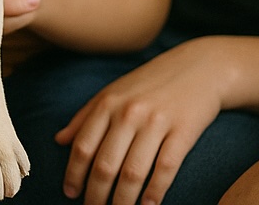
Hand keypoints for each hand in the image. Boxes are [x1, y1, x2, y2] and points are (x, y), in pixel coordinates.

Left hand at [57, 39, 225, 204]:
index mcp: (109, 102)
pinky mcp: (183, 131)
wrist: (199, 67)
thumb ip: (86, 115)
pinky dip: (154, 193)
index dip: (74, 175)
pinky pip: (165, 169)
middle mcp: (130, 111)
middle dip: (96, 196)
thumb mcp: (114, 91)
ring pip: (133, 173)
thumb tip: (59, 140)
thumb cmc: (151, 82)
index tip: (70, 193)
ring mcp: (157, 121)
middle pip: (106, 165)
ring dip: (123, 201)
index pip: (84, 146)